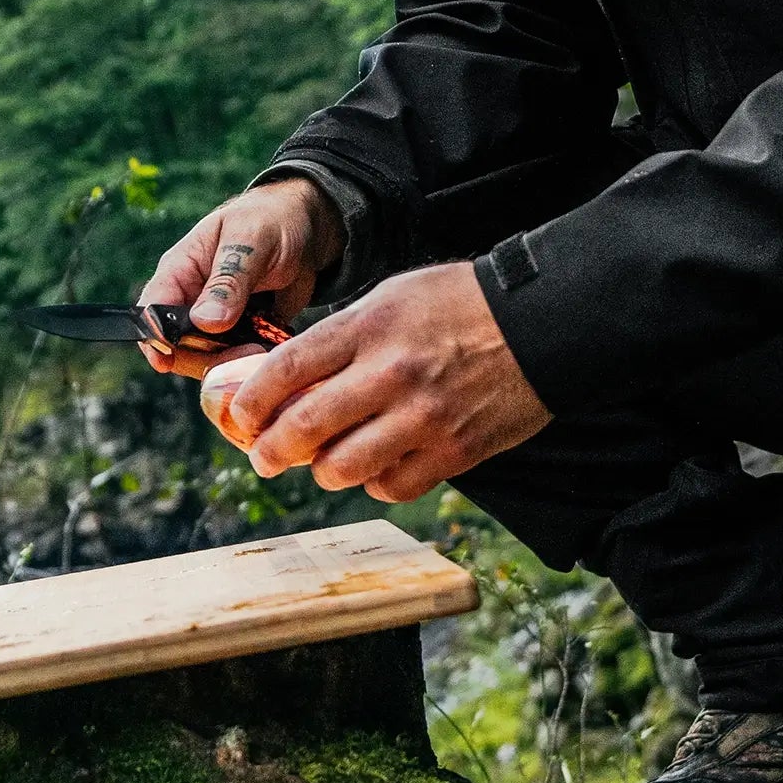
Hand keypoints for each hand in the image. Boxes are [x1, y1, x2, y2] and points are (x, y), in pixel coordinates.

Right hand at [136, 179, 341, 374]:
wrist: (307, 228)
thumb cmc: (271, 220)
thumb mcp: (252, 240)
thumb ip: (229, 279)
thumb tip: (205, 321)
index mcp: (181, 269)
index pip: (152, 309)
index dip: (154, 338)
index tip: (167, 362)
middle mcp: (192, 299)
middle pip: (176, 345)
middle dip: (203, 357)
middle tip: (243, 351)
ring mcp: (216, 319)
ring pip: (205, 358)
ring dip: (230, 361)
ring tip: (260, 347)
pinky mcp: (241, 332)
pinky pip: (235, 359)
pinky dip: (249, 361)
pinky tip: (270, 347)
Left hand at [207, 261, 549, 503]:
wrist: (542, 323)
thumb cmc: (461, 304)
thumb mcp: (393, 298)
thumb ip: (342, 337)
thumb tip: (290, 378)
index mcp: (369, 327)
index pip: (287, 370)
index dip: (251, 400)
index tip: (239, 415)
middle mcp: (390, 373)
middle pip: (306, 426)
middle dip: (271, 450)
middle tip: (264, 457)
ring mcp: (423, 416)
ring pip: (343, 467)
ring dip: (323, 471)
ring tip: (322, 464)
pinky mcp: (454, 450)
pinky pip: (392, 485)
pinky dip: (374, 482)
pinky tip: (375, 468)